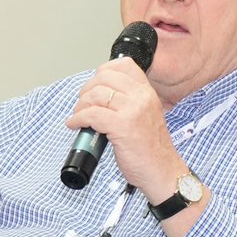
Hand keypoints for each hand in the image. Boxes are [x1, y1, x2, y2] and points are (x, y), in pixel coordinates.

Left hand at [64, 58, 183, 200]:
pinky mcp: (122, 126)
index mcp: (147, 92)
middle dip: (86, 90)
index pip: (123, 65)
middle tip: (83, 104)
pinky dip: (78, 119)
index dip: (102, 72)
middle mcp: (141, 97)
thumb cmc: (151, 148)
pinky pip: (91, 115)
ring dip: (80, 105)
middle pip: (104, 77)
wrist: (162, 170)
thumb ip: (129, 101)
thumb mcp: (145, 114)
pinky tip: (75, 124)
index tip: (94, 85)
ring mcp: (132, 110)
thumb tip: (99, 95)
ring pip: (95, 94)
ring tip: (79, 116)